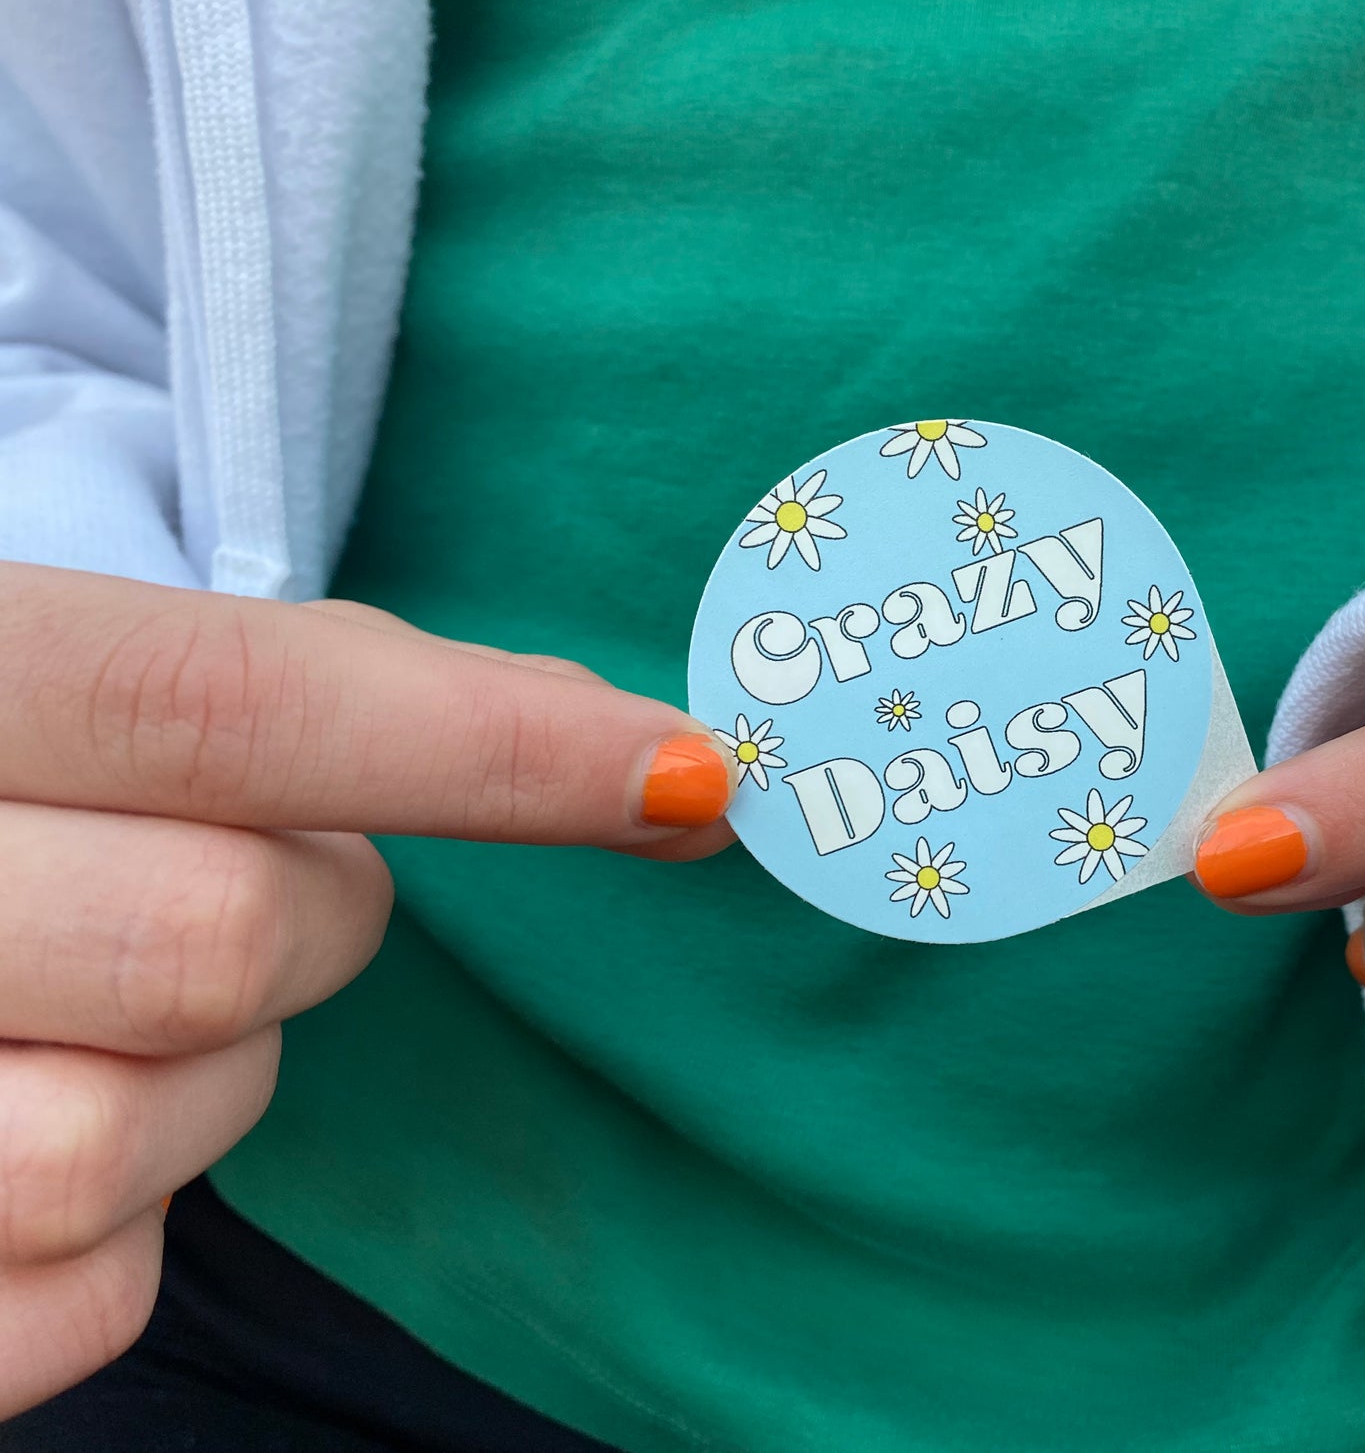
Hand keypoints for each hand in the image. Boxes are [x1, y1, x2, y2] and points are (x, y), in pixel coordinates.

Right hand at [0, 563, 734, 1416]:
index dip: (483, 748)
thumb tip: (633, 749)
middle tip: (258, 883)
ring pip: (135, 1134)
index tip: (683, 775)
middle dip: (309, 913)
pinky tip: (52, 1123)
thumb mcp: (62, 684)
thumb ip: (315, 686)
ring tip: (111, 1016)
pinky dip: (125, 1228)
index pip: (223, 702)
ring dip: (201, 1084)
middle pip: (221, 934)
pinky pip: (92, 1297)